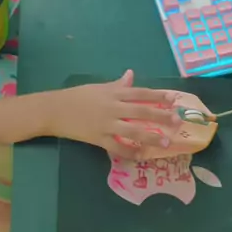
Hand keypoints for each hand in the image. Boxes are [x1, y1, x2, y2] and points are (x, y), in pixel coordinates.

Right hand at [50, 70, 180, 158]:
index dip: (157, 96)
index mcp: (113, 93)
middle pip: (141, 111)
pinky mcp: (98, 138)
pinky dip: (129, 153)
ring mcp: (106, 124)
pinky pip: (117, 147)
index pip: (140, 93)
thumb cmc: (77, 96)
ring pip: (133, 131)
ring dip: (151, 137)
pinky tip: (141, 157)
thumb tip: (131, 75)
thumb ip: (117, 84)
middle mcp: (113, 107)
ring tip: (167, 143)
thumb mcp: (98, 87)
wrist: (55, 110)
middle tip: (177, 121)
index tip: (173, 99)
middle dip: (161, 116)